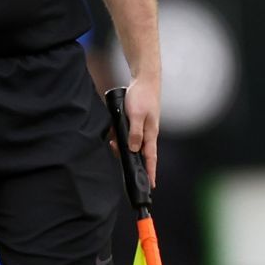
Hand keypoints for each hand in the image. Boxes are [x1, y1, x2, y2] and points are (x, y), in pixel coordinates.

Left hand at [123, 72, 160, 186]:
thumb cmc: (143, 96)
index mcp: (150, 134)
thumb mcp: (136, 115)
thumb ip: (135, 133)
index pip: (151, 158)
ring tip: (112, 139)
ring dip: (120, 143)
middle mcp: (146, 133)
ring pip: (130, 143)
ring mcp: (141, 127)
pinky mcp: (135, 121)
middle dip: (128, 157)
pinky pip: (126, 133)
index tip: (151, 185)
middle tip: (116, 151)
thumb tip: (133, 149)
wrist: (144, 79)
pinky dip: (119, 134)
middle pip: (138, 152)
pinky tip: (113, 130)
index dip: (150, 172)